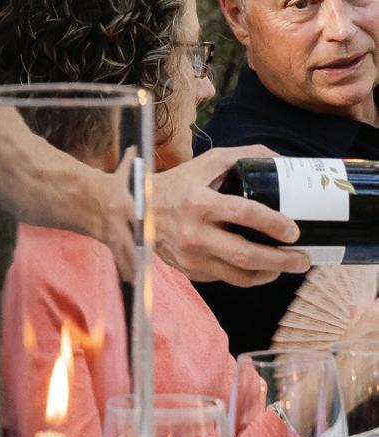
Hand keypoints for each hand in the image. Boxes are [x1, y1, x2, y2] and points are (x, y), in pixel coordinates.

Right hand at [151, 146, 311, 286]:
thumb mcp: (204, 164)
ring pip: (240, 276)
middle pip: (245, 255)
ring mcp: (191, 257)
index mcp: (198, 201)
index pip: (243, 214)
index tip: (294, 230)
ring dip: (270, 273)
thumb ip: (241, 157)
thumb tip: (280, 160)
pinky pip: (227, 279)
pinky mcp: (190, 272)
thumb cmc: (175, 185)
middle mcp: (194, 233)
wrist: (134, 212)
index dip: (273, 223)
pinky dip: (249, 275)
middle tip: (303, 258)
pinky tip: (262, 267)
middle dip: (281, 260)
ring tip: (288, 266)